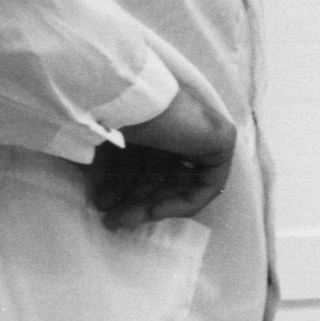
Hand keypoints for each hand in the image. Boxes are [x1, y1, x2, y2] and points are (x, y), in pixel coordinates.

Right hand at [87, 85, 236, 229]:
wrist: (121, 99)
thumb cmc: (101, 118)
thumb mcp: (99, 149)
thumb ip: (103, 170)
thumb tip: (103, 203)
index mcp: (150, 118)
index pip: (142, 161)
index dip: (121, 187)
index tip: (102, 205)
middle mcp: (176, 123)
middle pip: (159, 174)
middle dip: (133, 201)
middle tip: (111, 220)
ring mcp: (200, 130)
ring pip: (178, 182)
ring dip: (149, 207)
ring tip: (121, 221)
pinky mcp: (220, 140)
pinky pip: (206, 185)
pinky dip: (181, 204)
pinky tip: (152, 213)